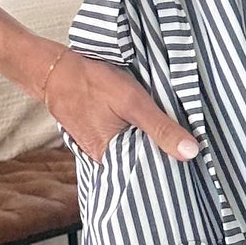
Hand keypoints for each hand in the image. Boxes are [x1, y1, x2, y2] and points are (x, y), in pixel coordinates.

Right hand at [36, 46, 200, 165]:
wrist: (54, 70)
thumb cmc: (92, 83)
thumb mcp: (133, 103)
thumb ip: (161, 128)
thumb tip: (191, 152)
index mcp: (110, 159)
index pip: (149, 174)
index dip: (170, 167)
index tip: (190, 163)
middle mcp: (102, 159)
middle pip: (140, 163)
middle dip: (160, 156)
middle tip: (186, 150)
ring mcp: (97, 147)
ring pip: (131, 151)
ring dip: (147, 144)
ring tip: (168, 137)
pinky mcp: (96, 135)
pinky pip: (120, 141)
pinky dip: (133, 135)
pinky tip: (144, 127)